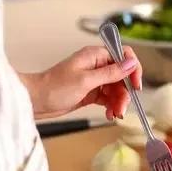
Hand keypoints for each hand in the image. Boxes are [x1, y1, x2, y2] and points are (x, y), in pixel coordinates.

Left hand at [20, 46, 142, 119]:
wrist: (35, 101)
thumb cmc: (54, 87)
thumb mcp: (86, 80)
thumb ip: (111, 72)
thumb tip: (130, 63)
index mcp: (95, 56)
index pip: (123, 55)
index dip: (133, 69)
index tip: (136, 85)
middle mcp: (97, 65)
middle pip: (122, 76)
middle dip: (125, 92)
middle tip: (122, 107)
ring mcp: (94, 79)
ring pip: (116, 89)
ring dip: (119, 102)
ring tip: (115, 114)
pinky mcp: (91, 92)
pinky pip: (108, 98)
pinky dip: (111, 106)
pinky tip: (110, 114)